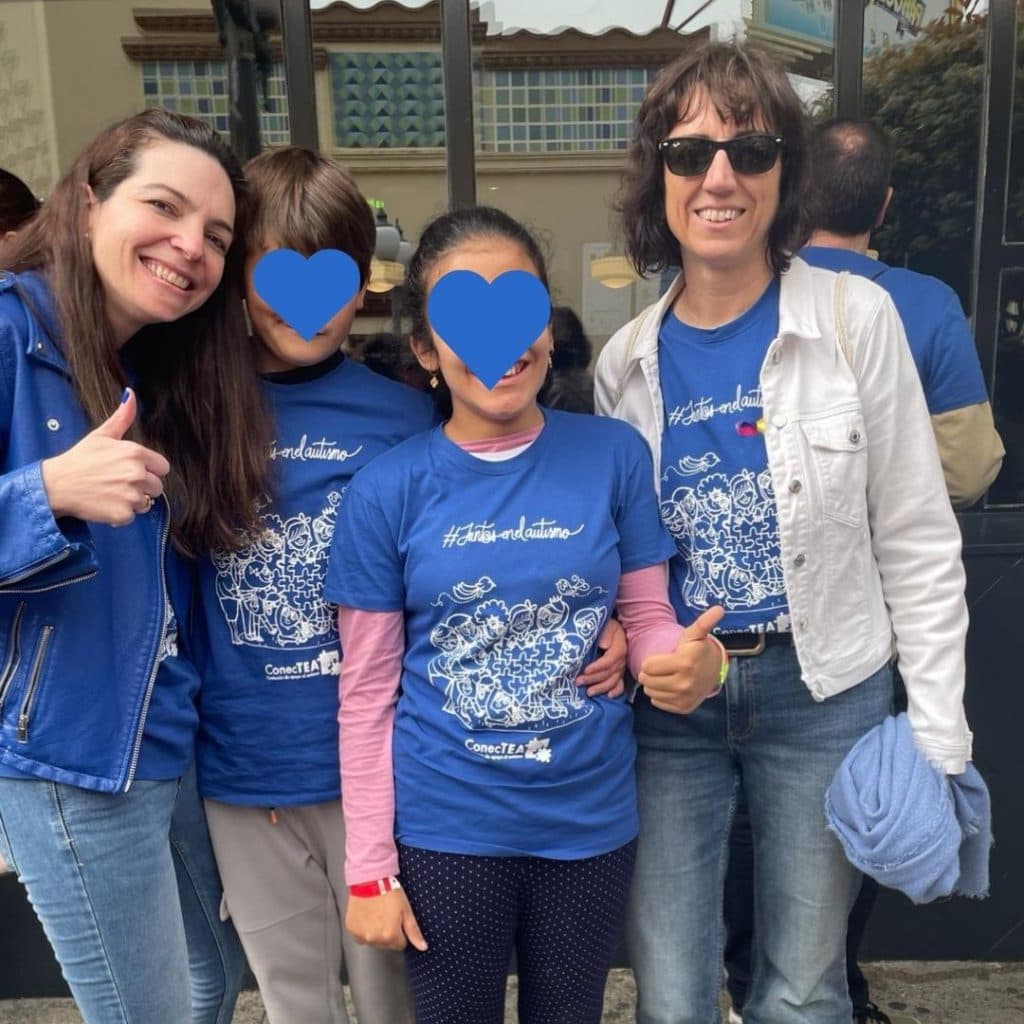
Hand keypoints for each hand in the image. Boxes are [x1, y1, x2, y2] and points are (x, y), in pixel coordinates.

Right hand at [40, 389, 169, 525]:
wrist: (56, 485)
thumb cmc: (79, 459)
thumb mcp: (102, 435)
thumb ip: (122, 417)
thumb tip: (131, 395)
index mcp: (135, 453)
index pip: (162, 467)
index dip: (149, 470)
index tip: (132, 470)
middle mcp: (136, 473)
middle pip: (157, 487)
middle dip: (142, 487)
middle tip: (118, 483)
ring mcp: (130, 495)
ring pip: (147, 503)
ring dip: (133, 501)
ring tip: (111, 493)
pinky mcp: (122, 513)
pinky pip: (132, 516)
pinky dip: (121, 514)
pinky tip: (105, 504)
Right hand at [345, 888, 427, 951]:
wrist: (369, 879)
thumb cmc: (388, 891)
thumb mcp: (406, 909)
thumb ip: (414, 931)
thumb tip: (423, 947)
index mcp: (390, 935)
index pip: (400, 944)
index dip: (400, 932)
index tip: (397, 920)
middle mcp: (374, 938)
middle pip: (386, 944)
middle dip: (388, 932)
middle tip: (386, 915)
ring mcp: (361, 935)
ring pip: (373, 940)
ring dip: (375, 931)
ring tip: (376, 913)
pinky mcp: (351, 929)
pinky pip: (360, 936)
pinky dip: (363, 928)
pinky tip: (367, 915)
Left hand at [577, 617, 627, 697]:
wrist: (608, 628)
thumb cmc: (604, 626)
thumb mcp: (605, 625)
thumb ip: (605, 633)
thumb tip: (603, 644)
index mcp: (619, 647)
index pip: (609, 660)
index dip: (598, 666)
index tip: (585, 669)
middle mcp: (621, 659)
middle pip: (609, 672)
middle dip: (594, 678)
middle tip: (578, 681)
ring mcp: (620, 667)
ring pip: (613, 680)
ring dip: (601, 688)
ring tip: (588, 692)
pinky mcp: (618, 673)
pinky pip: (620, 684)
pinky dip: (616, 691)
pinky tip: (608, 696)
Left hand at [639, 605, 725, 714]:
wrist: (714, 671)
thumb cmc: (698, 649)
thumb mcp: (696, 634)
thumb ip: (703, 622)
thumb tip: (719, 608)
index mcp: (684, 662)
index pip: (647, 666)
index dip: (650, 661)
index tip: (660, 657)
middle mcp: (685, 683)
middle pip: (647, 681)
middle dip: (648, 673)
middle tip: (660, 667)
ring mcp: (685, 697)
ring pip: (651, 692)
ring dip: (653, 684)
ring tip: (664, 676)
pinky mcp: (684, 708)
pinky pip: (658, 703)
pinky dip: (660, 695)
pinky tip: (669, 686)